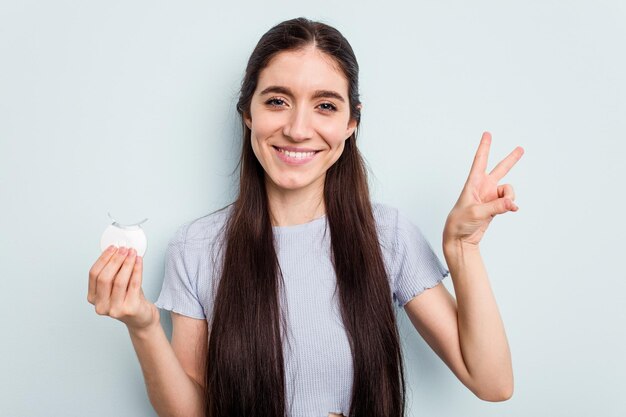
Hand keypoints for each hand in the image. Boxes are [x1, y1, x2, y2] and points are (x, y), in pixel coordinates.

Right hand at [87, 246, 158, 331]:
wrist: (141, 318)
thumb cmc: (129, 299)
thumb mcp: (116, 285)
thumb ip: (114, 271)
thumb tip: (118, 251)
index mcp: (93, 298)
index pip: (93, 274)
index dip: (103, 259)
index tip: (113, 248)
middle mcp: (101, 305)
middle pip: (104, 277)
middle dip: (115, 260)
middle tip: (124, 249)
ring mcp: (114, 309)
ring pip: (119, 280)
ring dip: (127, 263)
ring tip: (132, 253)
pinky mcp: (130, 309)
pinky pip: (133, 284)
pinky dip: (137, 269)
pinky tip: (139, 261)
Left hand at [443, 132, 523, 246]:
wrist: (460, 238)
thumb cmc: (459, 223)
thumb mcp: (477, 213)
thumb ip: (496, 207)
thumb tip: (513, 204)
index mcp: (473, 183)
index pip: (479, 161)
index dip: (484, 147)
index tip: (487, 133)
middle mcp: (482, 187)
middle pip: (500, 169)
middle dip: (511, 159)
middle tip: (521, 148)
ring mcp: (490, 196)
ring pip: (508, 190)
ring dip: (510, 197)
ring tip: (506, 206)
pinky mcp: (495, 206)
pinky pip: (509, 201)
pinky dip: (511, 204)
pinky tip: (512, 209)